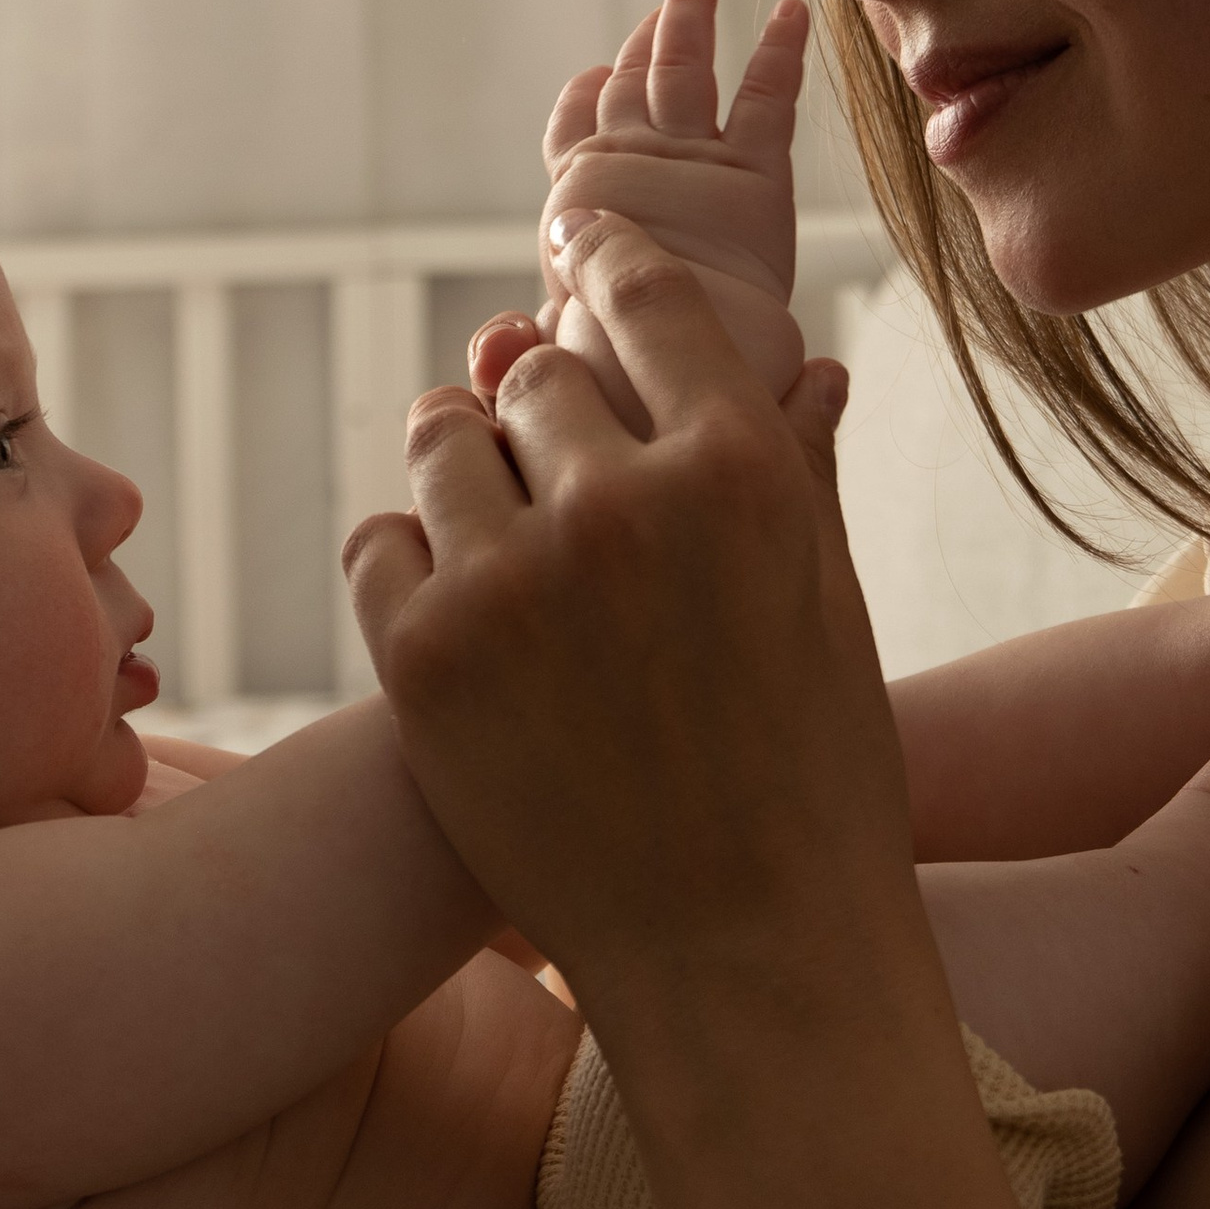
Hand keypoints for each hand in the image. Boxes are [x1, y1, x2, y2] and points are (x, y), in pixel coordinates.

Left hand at [347, 215, 915, 1031]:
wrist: (747, 958)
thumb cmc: (815, 782)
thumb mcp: (829, 605)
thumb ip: (794, 469)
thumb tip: (805, 364)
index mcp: (743, 467)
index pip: (640, 296)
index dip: (599, 262)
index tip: (572, 250)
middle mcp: (626, 502)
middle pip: (534, 373)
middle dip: (540, 411)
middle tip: (554, 476)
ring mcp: (515, 579)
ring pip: (441, 441)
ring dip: (463, 473)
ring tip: (499, 544)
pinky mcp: (423, 657)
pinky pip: (380, 543)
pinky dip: (408, 567)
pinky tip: (459, 623)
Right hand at [531, 0, 808, 424]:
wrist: (659, 374)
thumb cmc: (603, 377)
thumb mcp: (557, 340)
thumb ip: (543, 322)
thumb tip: (512, 338)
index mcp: (575, 203)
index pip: (575, 133)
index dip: (587, 98)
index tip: (596, 72)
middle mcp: (623, 166)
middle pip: (632, 82)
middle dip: (649, 31)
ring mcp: (685, 160)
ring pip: (686, 66)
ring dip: (690, 8)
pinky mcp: (750, 171)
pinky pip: (767, 97)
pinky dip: (780, 51)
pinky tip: (793, 14)